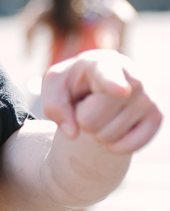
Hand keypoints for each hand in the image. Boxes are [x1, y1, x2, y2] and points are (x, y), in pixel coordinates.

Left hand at [42, 50, 161, 153]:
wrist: (98, 86)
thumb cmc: (72, 84)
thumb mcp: (53, 88)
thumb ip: (54, 107)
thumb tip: (74, 133)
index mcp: (103, 63)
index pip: (107, 75)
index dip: (113, 84)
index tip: (121, 91)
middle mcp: (132, 77)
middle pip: (91, 120)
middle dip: (81, 120)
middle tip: (88, 105)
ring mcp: (148, 97)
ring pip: (108, 137)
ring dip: (97, 132)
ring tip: (102, 112)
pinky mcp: (157, 117)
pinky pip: (129, 147)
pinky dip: (114, 146)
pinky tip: (114, 126)